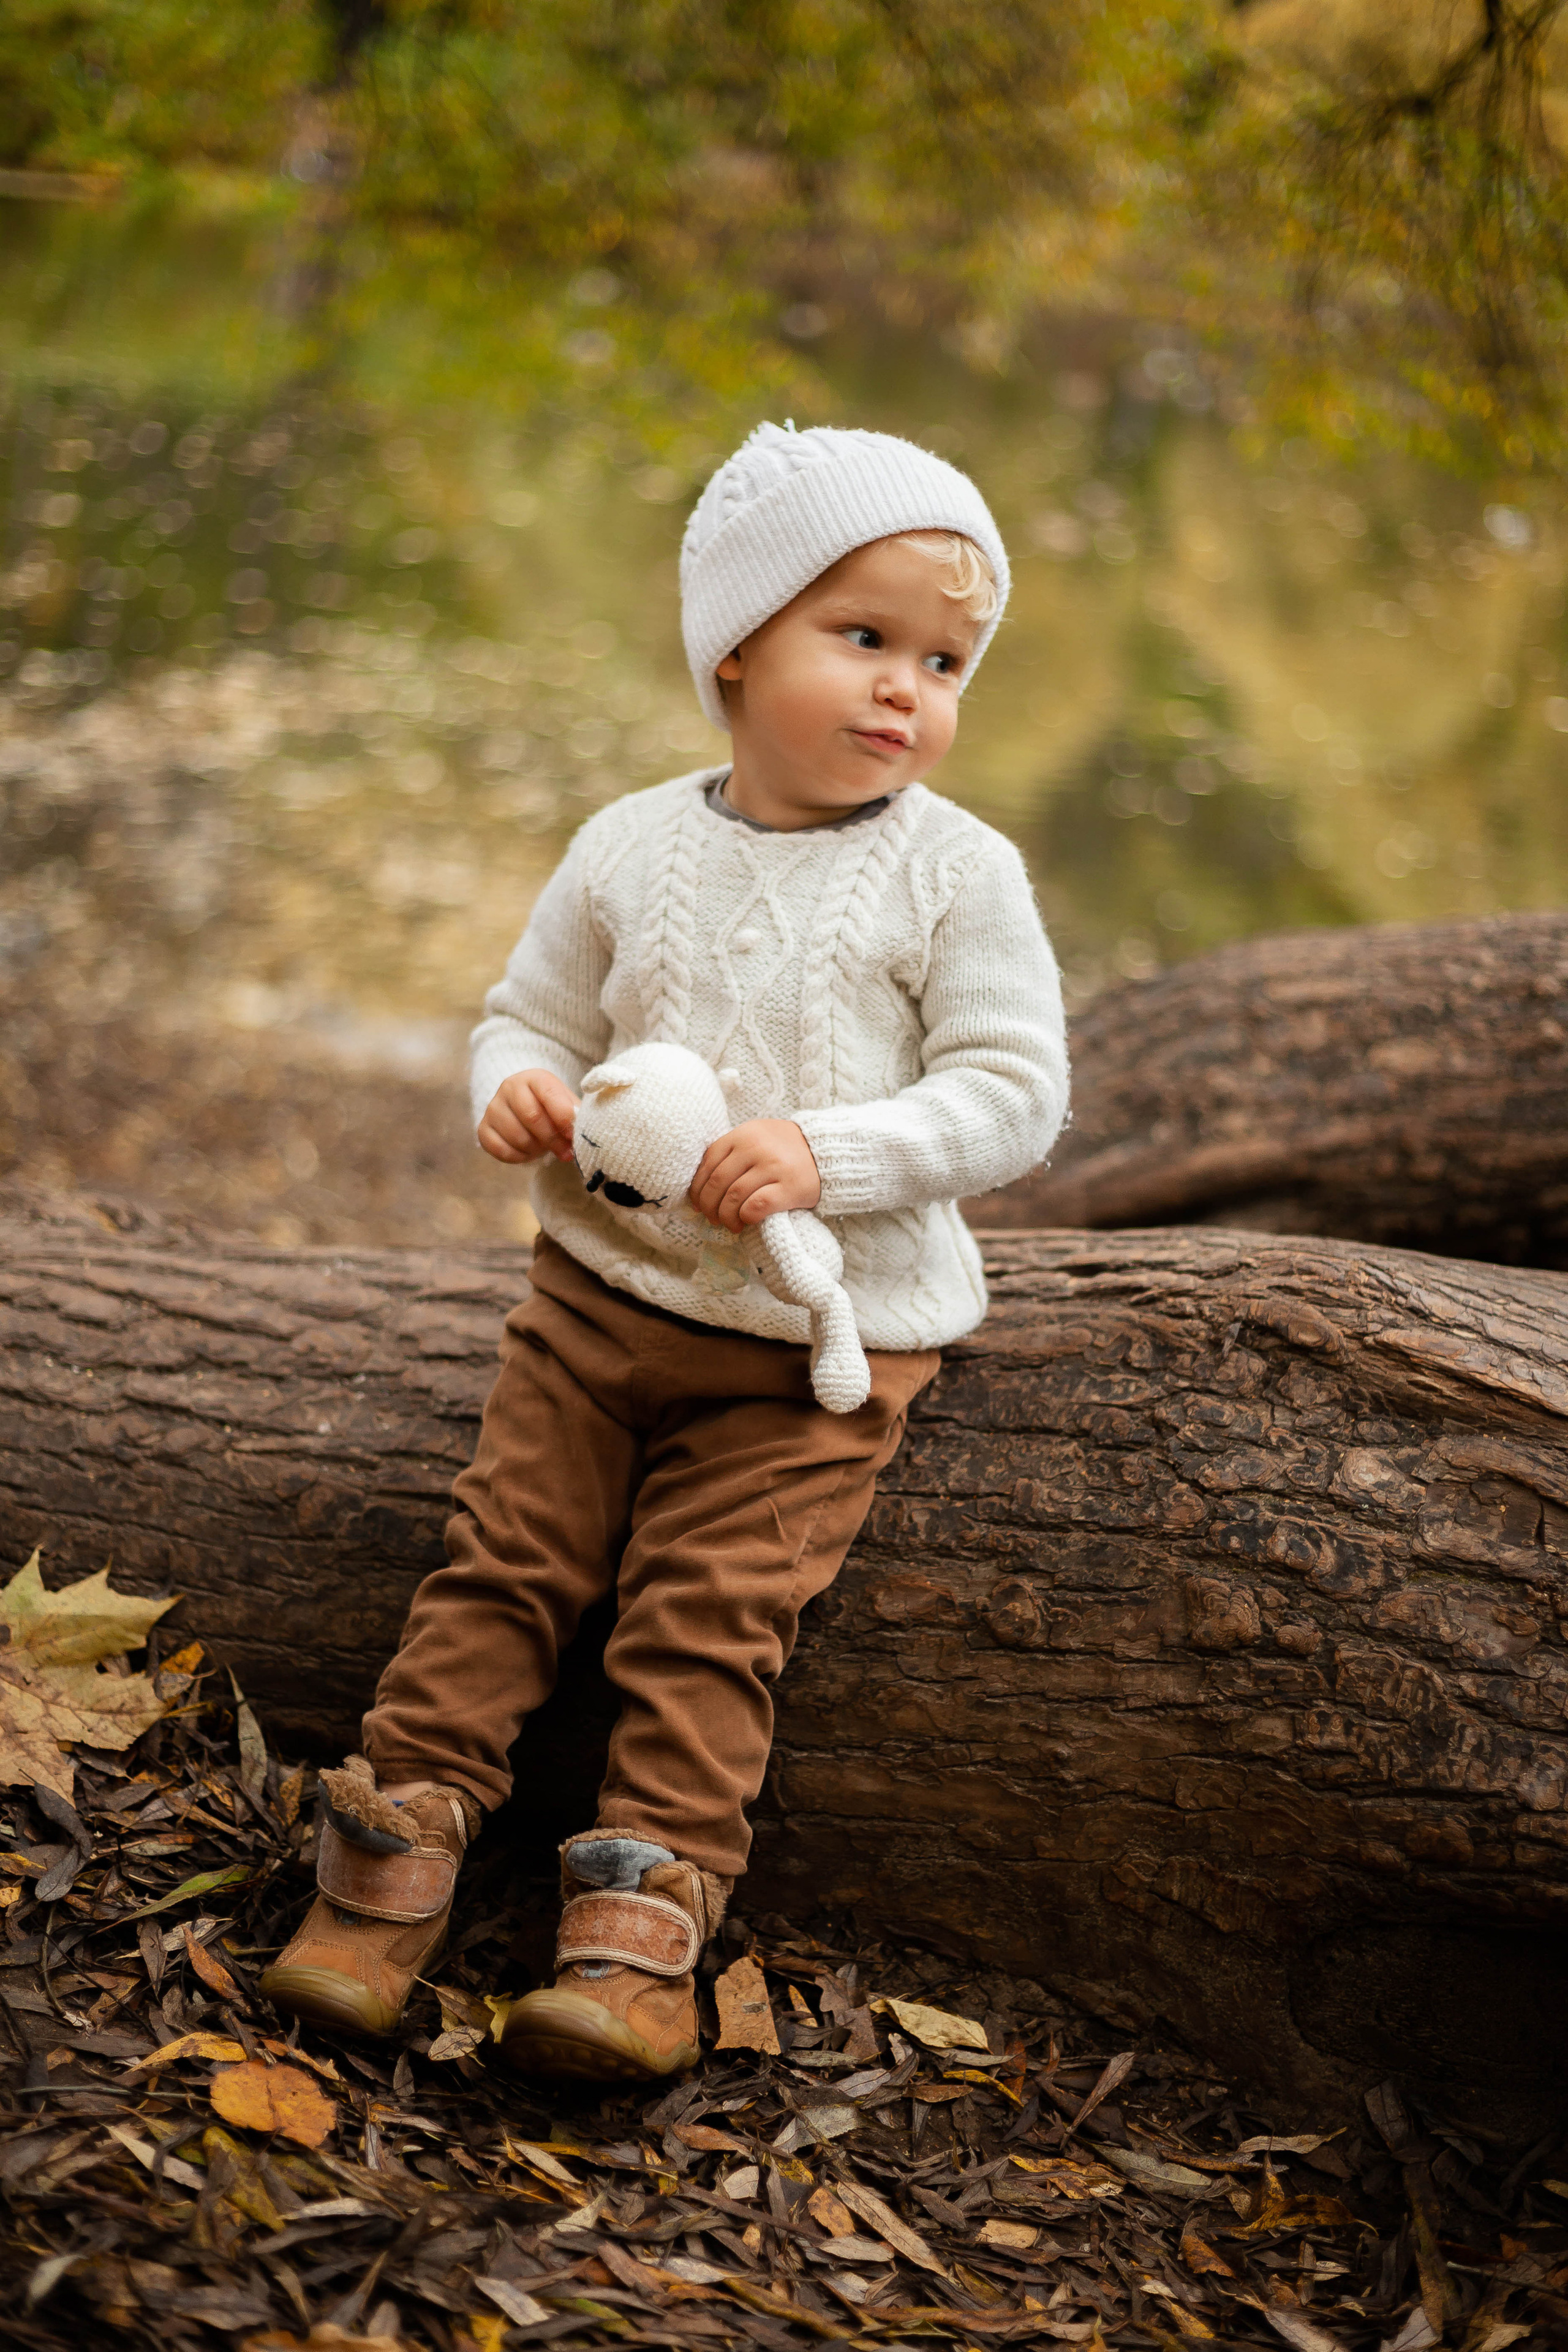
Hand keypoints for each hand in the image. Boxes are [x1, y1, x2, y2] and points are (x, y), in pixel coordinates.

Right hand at [478, 1070, 578, 1164]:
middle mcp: (510, 1087)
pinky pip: (502, 1150)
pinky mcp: (483, 1128)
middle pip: (532, 1117)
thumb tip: (582, 1131)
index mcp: (534, 1078)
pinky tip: (529, 1153)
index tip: (574, 1135)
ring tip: (545, 1148)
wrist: (523, 1107)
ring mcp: (493, 1108)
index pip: (550, 1094)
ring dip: (537, 1149)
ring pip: (517, 1136)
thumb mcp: (566, 1103)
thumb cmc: (550, 1107)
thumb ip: (574, 1114)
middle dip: (553, 1139)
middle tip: (566, 1151)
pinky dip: (520, 1157)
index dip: (564, 1118)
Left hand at [689, 1119, 821, 1231]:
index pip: (708, 1162)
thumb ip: (731, 1152)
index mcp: (743, 1134)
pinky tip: (747, 1221)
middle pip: (718, 1183)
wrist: (827, 1151)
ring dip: (726, 1216)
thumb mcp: (756, 1137)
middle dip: (709, 1206)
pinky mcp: (789, 1187)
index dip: (698, 1187)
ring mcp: (773, 1167)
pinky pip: (755, 1207)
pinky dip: (746, 1217)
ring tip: (730, 1224)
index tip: (698, 1203)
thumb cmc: (785, 1149)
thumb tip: (700, 1186)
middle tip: (713, 1218)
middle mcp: (756, 1148)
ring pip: (733, 1197)